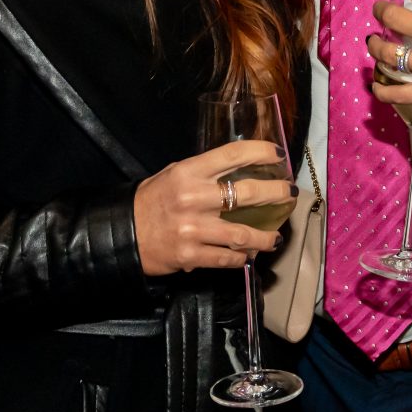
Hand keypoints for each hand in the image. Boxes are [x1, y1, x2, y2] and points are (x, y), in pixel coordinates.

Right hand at [132, 140, 287, 275]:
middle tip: (288, 194)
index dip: (261, 152)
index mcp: (189, 172)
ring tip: (275, 237)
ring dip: (265, 237)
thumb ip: (203, 172)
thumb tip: (238, 168)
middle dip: (275, 193)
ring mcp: (194, 229)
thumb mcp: (173, 174)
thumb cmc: (151, 201)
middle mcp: (194, 198)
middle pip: (247, 193)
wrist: (123, 234)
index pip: (232, 155)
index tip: (278, 155)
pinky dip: (242, 258)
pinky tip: (249, 255)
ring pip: (243, 234)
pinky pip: (227, 259)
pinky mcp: (191, 256)